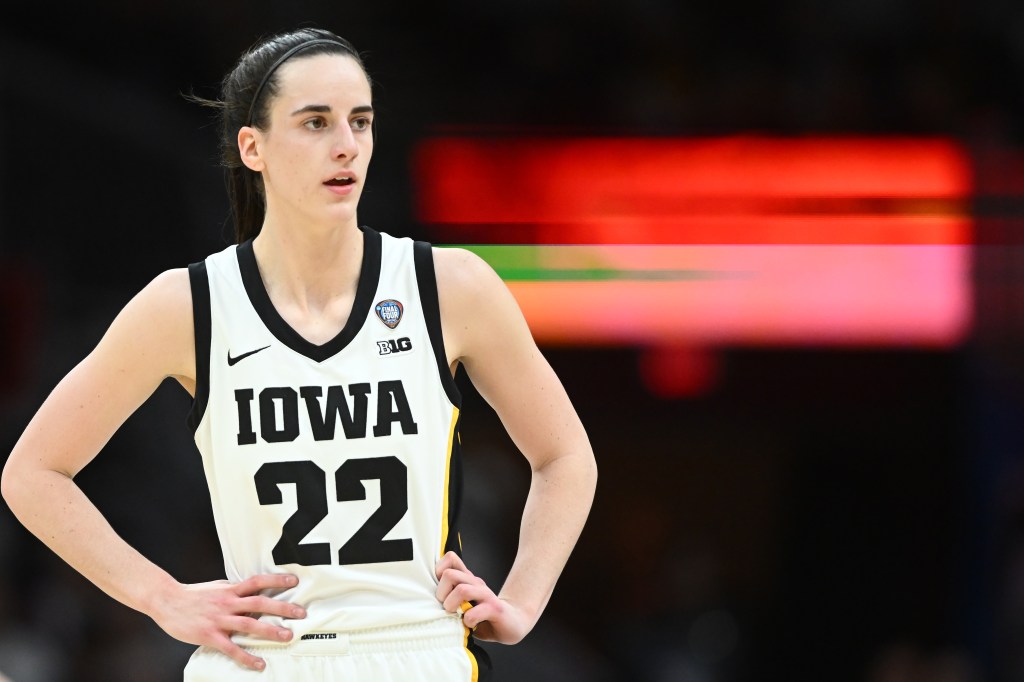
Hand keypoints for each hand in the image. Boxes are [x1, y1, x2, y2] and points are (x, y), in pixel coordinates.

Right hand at [150, 574, 305, 671]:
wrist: (166, 601)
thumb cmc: (193, 595)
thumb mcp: (217, 586)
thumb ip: (234, 590)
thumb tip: (251, 590)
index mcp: (230, 590)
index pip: (258, 581)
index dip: (277, 579)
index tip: (295, 580)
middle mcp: (228, 603)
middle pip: (260, 603)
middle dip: (282, 607)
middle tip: (301, 613)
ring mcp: (219, 620)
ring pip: (249, 624)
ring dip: (270, 630)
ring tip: (287, 636)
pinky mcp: (209, 636)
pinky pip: (232, 648)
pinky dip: (246, 656)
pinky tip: (259, 663)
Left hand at [435, 552, 533, 643]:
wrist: (514, 621)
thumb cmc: (483, 615)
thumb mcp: (465, 603)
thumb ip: (451, 597)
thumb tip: (426, 598)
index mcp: (468, 579)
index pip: (450, 559)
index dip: (439, 571)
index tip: (440, 589)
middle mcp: (476, 583)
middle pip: (449, 574)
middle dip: (441, 593)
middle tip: (446, 606)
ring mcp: (486, 595)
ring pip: (461, 590)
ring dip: (452, 605)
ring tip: (456, 615)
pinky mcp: (495, 609)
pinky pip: (474, 612)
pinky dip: (468, 621)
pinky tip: (470, 625)